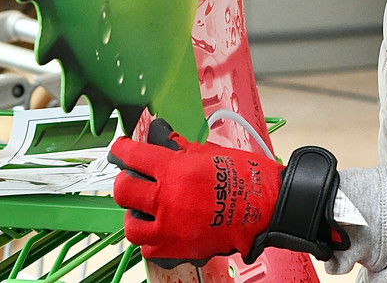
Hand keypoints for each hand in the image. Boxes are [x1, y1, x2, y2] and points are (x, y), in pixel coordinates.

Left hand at [111, 118, 347, 265]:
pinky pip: (148, 247)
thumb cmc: (246, 178)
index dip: (122, 149)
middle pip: (123, 190)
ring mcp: (169, 226)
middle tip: (135, 179)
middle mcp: (166, 198)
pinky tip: (160, 228)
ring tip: (145, 209)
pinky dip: (150, 239)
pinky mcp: (176, 247)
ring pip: (130, 224)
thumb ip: (181, 148)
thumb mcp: (211, 153)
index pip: (133, 156)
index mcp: (174, 170)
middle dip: (126, 182)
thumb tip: (163, 138)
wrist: (266, 207)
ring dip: (135, 214)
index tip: (120, 149)